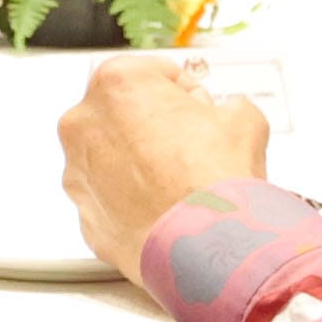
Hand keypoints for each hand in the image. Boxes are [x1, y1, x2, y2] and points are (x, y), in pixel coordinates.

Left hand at [58, 56, 268, 280]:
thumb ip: (226, 107)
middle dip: (155, 128)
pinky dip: (130, 203)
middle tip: (191, 147)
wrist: (203, 246)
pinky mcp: (83, 215)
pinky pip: (109, 199)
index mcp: (116, 84)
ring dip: (139, 165)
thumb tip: (229, 115)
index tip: (197, 108)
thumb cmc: (213, 181)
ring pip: (110, 158)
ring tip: (180, 183)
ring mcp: (78, 172)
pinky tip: (163, 208)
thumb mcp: (243, 119)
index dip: (184, 94)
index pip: (153, 75)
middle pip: (124, 115)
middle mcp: (84, 123)